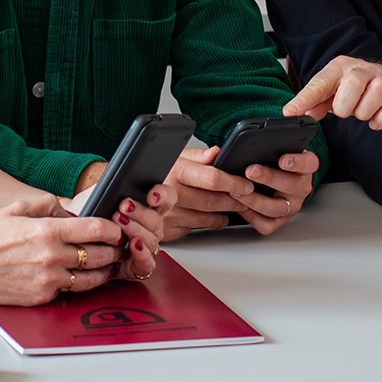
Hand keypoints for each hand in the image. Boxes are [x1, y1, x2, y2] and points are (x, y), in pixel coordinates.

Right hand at [0, 189, 172, 304]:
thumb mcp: (19, 207)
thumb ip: (49, 204)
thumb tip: (70, 211)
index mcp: (48, 231)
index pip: (95, 229)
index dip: (112, 229)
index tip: (117, 229)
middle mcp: (52, 256)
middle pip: (99, 255)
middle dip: (113, 251)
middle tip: (119, 248)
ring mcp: (48, 279)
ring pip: (90, 278)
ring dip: (103, 271)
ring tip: (108, 265)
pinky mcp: (41, 296)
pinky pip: (69, 290)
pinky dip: (77, 283)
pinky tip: (81, 276)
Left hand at [64, 181, 173, 277]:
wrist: (73, 236)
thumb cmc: (88, 213)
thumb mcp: (99, 193)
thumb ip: (112, 184)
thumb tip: (122, 177)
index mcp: (146, 206)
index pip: (165, 198)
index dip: (162, 195)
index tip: (152, 195)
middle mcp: (149, 227)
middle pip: (157, 220)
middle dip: (141, 212)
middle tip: (124, 206)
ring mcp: (145, 246)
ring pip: (152, 239)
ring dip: (137, 229)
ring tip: (120, 221)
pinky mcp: (137, 265)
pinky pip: (148, 263)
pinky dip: (142, 254)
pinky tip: (133, 245)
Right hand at [153, 147, 313, 239]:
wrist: (132, 196)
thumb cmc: (160, 173)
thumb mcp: (176, 157)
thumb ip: (199, 156)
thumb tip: (218, 152)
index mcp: (176, 171)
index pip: (212, 179)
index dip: (233, 182)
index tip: (247, 184)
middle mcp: (171, 193)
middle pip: (214, 201)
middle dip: (235, 200)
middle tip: (248, 196)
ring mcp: (170, 214)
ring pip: (209, 217)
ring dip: (227, 212)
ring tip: (235, 204)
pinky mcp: (170, 230)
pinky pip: (200, 228)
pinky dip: (214, 221)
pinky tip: (218, 214)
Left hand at [229, 148, 318, 235]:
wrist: (275, 178)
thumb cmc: (273, 160)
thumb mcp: (275, 149)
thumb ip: (268, 145)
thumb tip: (248, 141)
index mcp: (304, 168)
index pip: (309, 163)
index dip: (297, 162)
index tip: (282, 160)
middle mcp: (301, 188)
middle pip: (291, 186)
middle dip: (268, 178)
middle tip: (250, 171)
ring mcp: (291, 206)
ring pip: (277, 208)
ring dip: (255, 200)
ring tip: (238, 190)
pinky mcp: (280, 220)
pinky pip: (267, 224)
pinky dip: (251, 216)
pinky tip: (240, 206)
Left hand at [284, 56, 381, 129]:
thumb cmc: (357, 87)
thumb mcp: (333, 91)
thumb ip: (315, 102)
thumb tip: (296, 112)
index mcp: (339, 67)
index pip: (319, 83)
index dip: (304, 99)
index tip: (290, 112)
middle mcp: (361, 69)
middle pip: (351, 87)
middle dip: (345, 107)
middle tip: (347, 110)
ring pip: (373, 98)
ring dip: (364, 114)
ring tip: (362, 112)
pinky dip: (381, 120)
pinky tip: (375, 119)